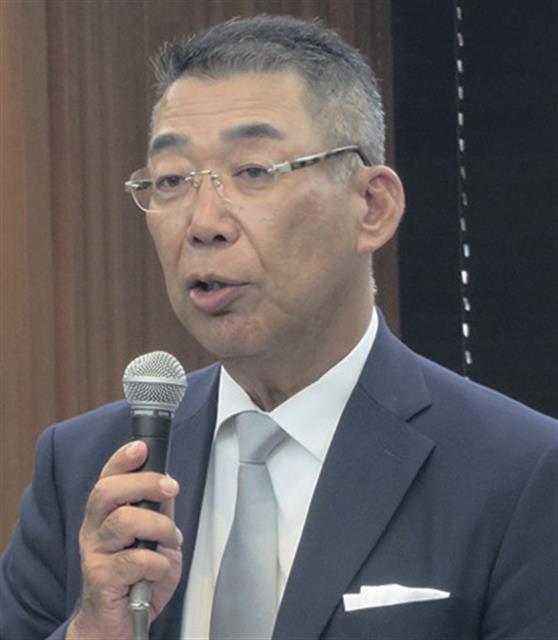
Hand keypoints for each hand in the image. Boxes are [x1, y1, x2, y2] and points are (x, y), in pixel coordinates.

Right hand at [66, 441, 182, 639]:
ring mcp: (95, 554)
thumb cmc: (135, 579)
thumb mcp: (154, 540)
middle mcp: (94, 531)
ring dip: (159, 526)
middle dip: (144, 483)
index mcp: (104, 516)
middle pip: (108, 492)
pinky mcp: (101, 580)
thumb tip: (167, 485)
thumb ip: (159, 513)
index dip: (122, 460)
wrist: (115, 625)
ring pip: (124, 521)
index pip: (106, 479)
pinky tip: (160, 570)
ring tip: (171, 540)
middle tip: (170, 488)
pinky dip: (159, 563)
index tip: (141, 447)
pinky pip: (136, 560)